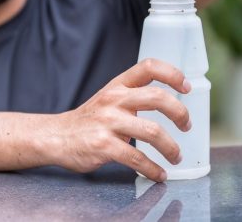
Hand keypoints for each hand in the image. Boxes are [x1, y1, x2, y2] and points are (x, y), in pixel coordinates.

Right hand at [50, 59, 191, 181]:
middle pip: (157, 97)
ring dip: (171, 147)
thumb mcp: (109, 98)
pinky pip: (137, 158)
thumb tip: (169, 104)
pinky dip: (153, 169)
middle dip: (180, 113)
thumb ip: (133, 96)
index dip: (172, 74)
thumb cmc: (89, 119)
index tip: (187, 87)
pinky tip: (159, 174)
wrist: (55, 136)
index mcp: (118, 85)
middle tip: (187, 126)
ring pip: (152, 131)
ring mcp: (108, 122)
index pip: (149, 67)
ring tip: (176, 156)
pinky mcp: (103, 146)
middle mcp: (114, 99)